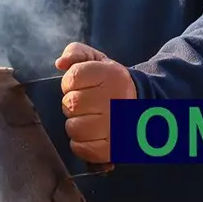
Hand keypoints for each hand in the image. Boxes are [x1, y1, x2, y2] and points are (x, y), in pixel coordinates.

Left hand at [56, 42, 137, 164]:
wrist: (142, 108)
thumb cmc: (110, 82)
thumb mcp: (97, 60)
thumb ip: (76, 52)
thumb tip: (60, 63)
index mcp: (111, 75)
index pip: (72, 78)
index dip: (69, 83)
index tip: (80, 85)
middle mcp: (115, 100)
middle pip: (71, 104)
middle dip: (73, 103)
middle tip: (86, 103)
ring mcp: (116, 126)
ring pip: (74, 128)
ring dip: (75, 124)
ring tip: (89, 118)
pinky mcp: (114, 148)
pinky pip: (82, 149)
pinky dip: (81, 144)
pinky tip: (91, 134)